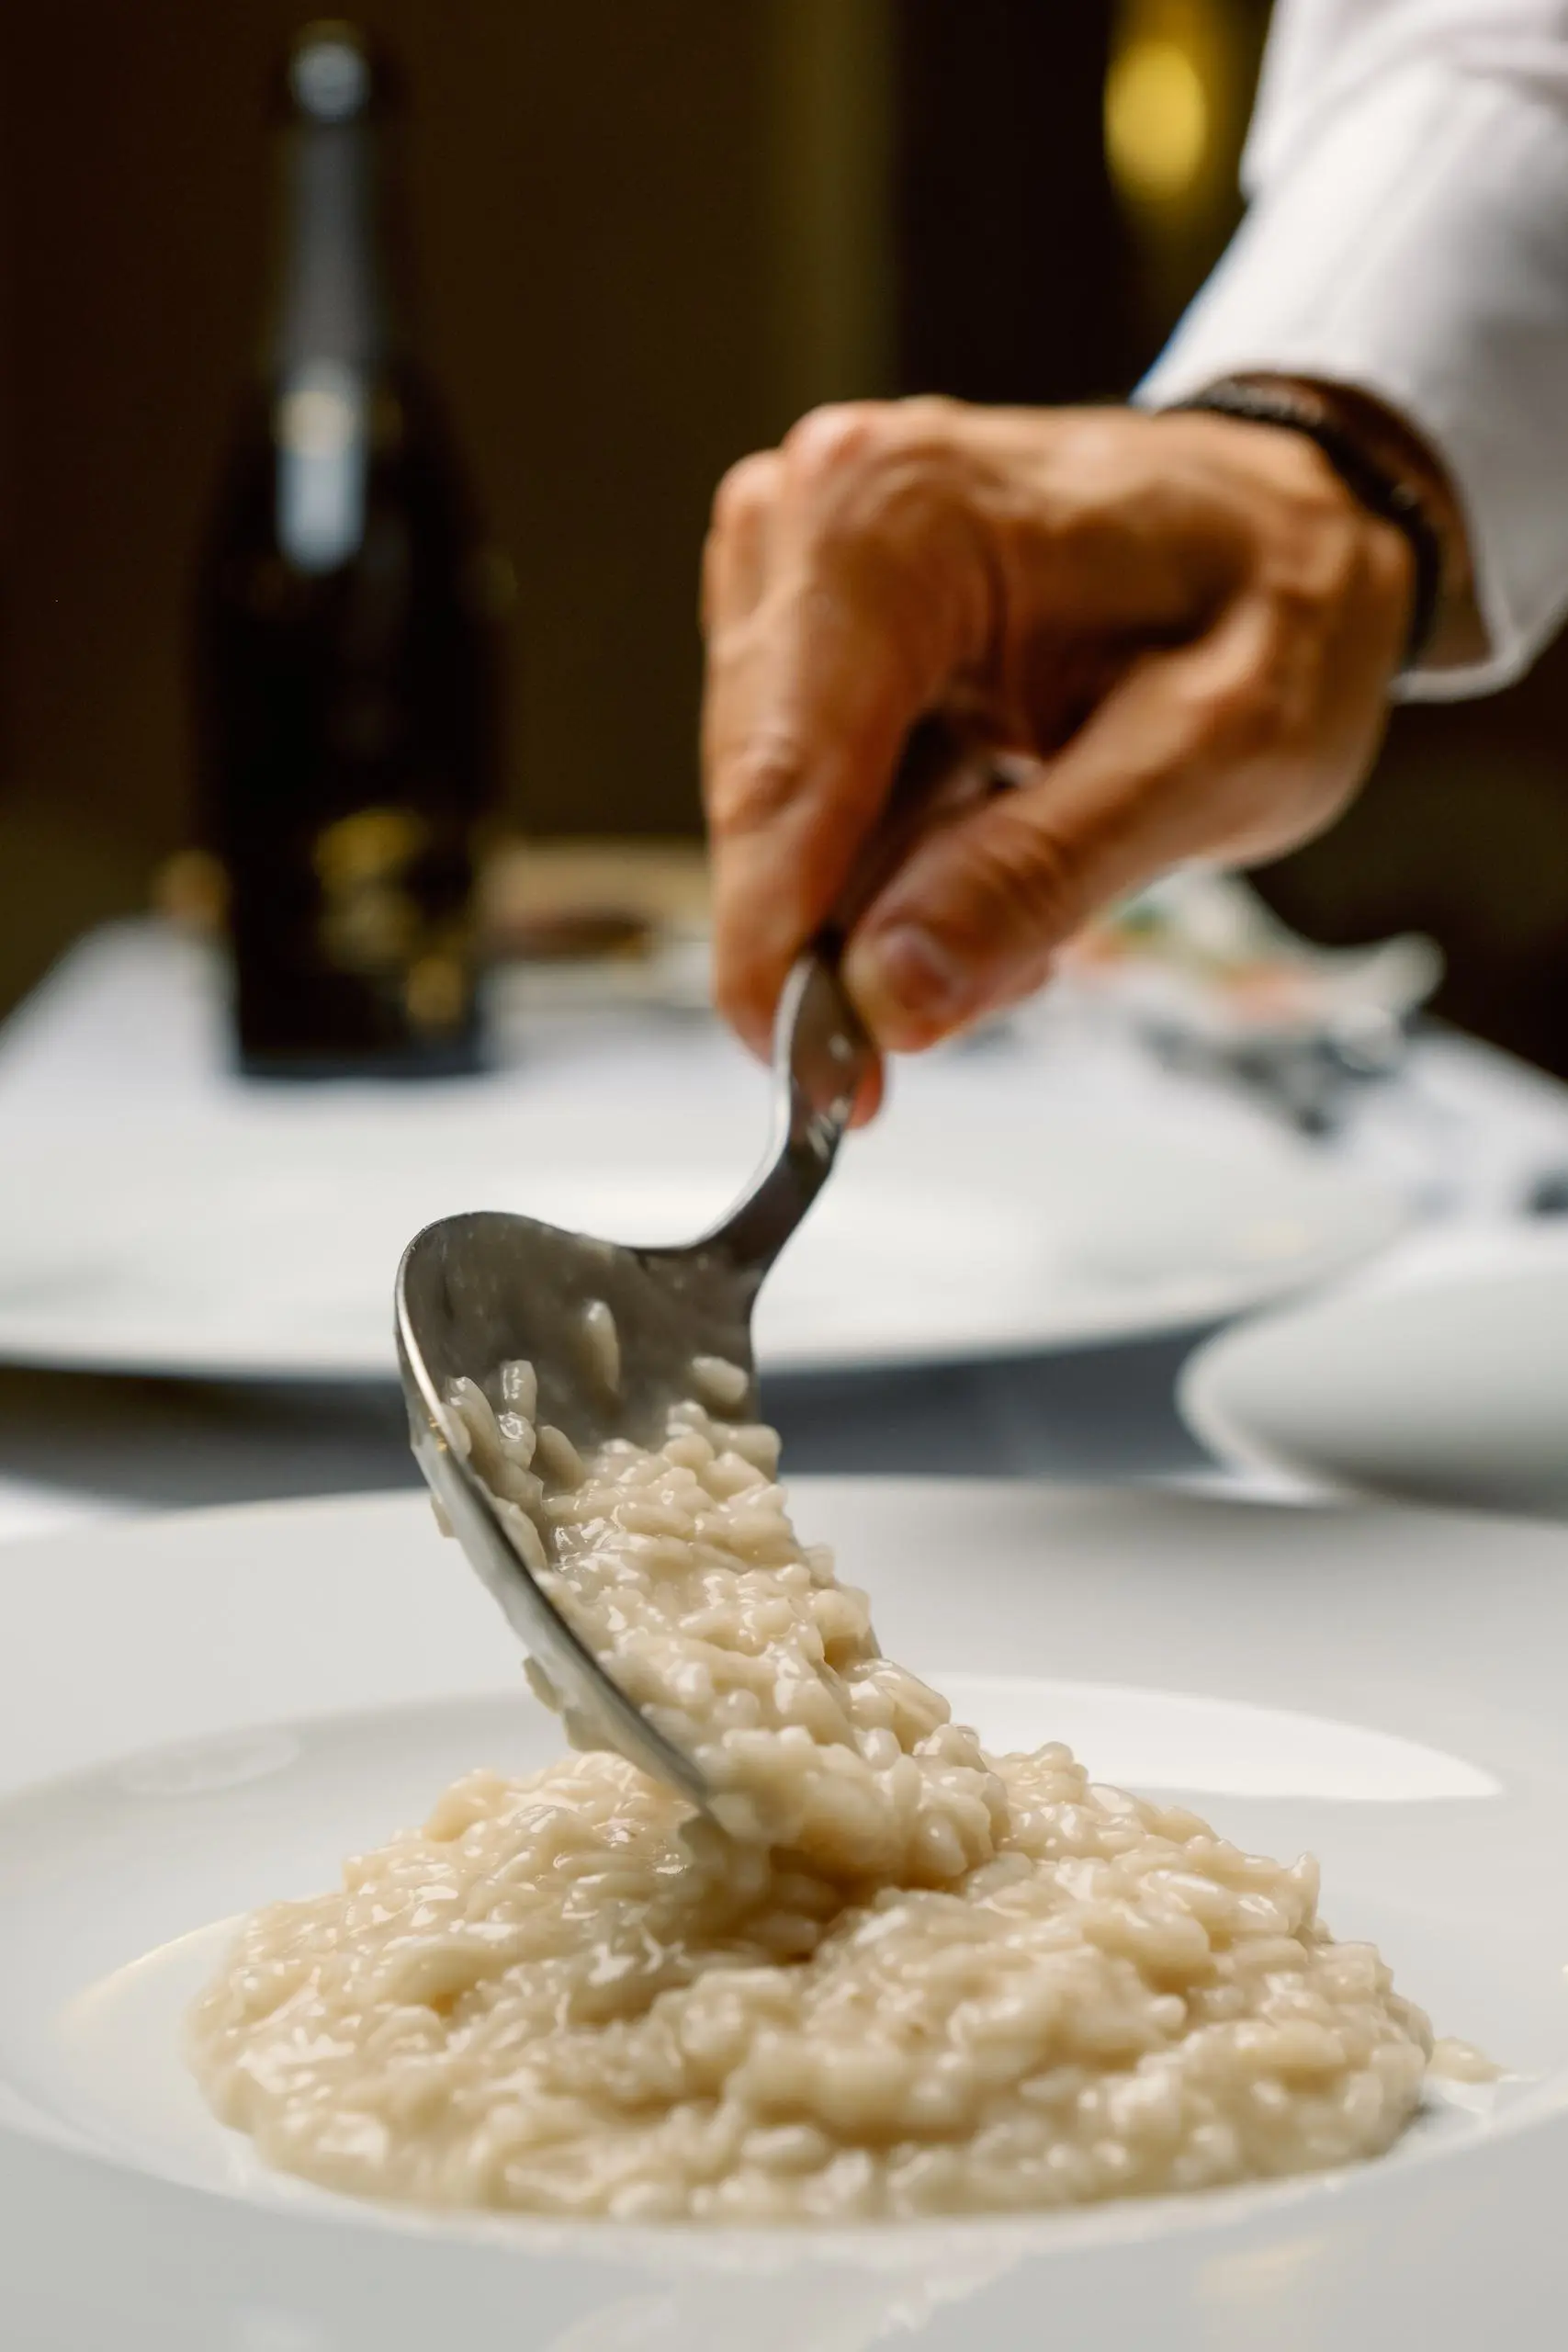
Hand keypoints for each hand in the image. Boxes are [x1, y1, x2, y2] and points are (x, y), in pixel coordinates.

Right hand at [700, 397, 1413, 1070]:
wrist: (1293, 524)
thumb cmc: (1277, 603)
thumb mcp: (1213, 760)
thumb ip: (1041, 877)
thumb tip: (888, 996)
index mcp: (890, 520)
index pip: (786, 780)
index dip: (781, 957)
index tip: (814, 1089)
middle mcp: (808, 515)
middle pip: (768, 807)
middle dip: (858, 936)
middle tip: (1000, 983)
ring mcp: (792, 565)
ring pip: (782, 817)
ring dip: (888, 900)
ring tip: (1041, 881)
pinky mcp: (799, 619)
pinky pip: (807, 794)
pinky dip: (891, 858)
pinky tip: (996, 847)